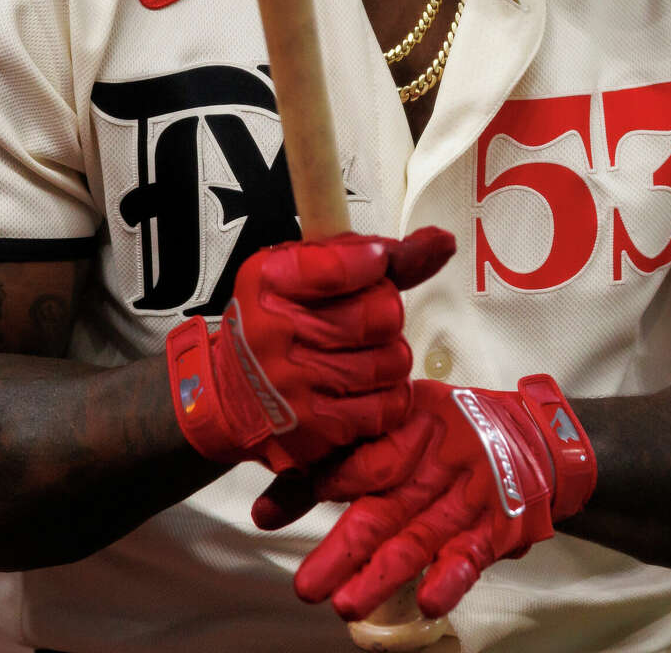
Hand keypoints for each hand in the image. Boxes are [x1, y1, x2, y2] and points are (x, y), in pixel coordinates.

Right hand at [166, 227, 455, 472]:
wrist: (228, 398)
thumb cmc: (275, 326)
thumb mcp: (303, 276)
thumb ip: (372, 257)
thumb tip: (442, 241)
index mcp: (269, 282)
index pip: (344, 264)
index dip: (374, 262)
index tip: (374, 264)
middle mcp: (275, 332)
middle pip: (382, 314)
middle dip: (386, 315)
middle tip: (364, 321)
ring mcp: (295, 385)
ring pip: (392, 361)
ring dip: (388, 358)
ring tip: (360, 357)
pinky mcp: (316, 428)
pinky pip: (387, 406)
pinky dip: (386, 397)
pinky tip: (362, 389)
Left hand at [257, 376, 596, 618]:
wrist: (536, 438)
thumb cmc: (451, 430)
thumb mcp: (394, 425)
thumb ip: (330, 467)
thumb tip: (262, 513)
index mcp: (409, 428)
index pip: (362, 458)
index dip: (321, 482)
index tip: (277, 512)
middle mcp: (436, 463)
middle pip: (383, 509)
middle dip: (343, 550)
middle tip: (308, 586)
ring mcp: (466, 499)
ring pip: (419, 540)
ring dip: (384, 576)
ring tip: (348, 604)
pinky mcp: (493, 530)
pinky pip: (470, 556)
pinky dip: (451, 579)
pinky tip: (430, 601)